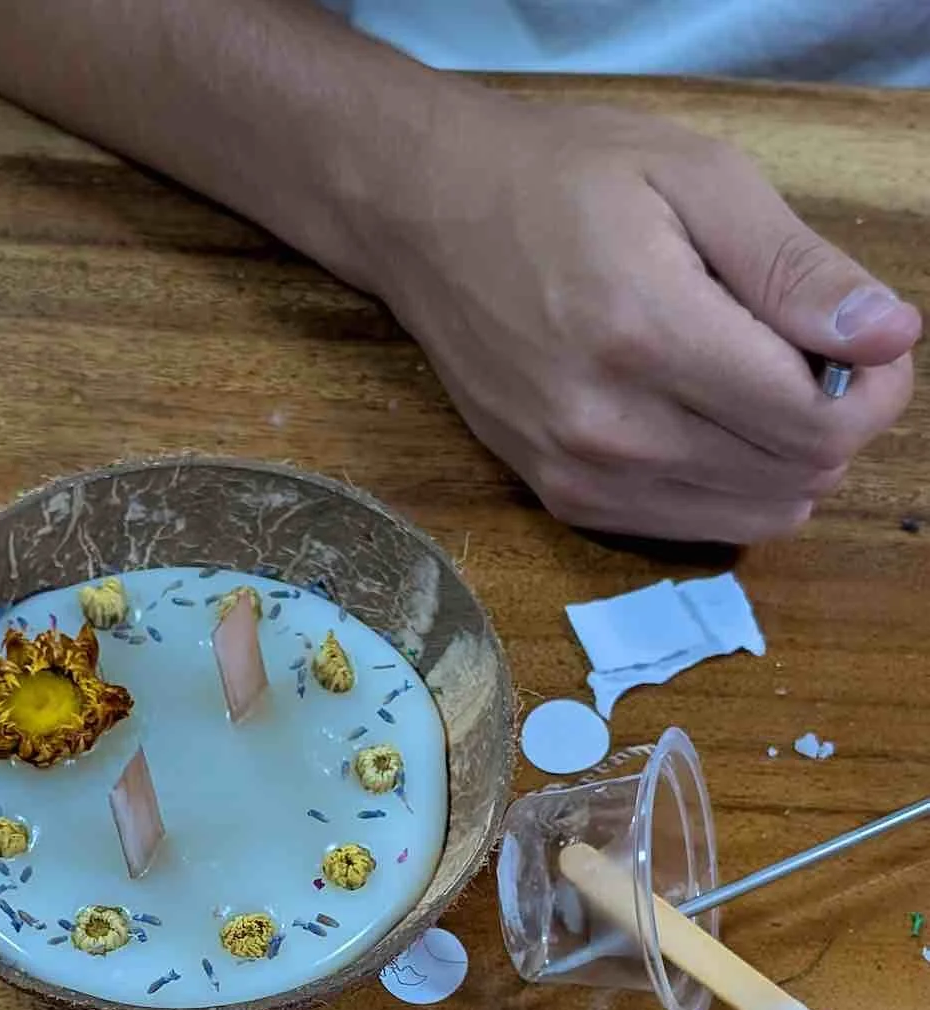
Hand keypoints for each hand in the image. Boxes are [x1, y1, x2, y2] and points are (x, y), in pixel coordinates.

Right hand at [376, 94, 920, 541]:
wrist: (429, 222)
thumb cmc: (562, 180)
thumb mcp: (696, 177)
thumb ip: (794, 267)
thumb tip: (889, 337)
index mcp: (649, 336)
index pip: (816, 425)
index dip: (876, 392)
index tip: (871, 345)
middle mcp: (612, 429)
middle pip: (795, 479)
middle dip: (838, 422)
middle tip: (815, 355)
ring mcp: (583, 477)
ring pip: (753, 518)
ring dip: (788, 461)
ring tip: (759, 385)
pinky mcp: (564, 500)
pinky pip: (694, 527)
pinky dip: (732, 485)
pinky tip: (711, 419)